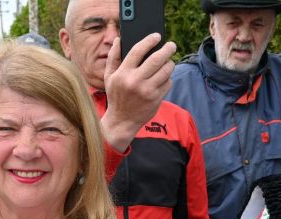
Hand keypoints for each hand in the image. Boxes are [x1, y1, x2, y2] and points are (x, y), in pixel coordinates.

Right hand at [100, 34, 176, 152]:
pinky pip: (168, 82)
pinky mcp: (156, 99)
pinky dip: (168, 78)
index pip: (138, 50)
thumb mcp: (109, 77)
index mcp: (123, 73)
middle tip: (171, 45)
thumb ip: (113, 57)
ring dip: (170, 63)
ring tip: (168, 61)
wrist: (121, 121)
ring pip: (166, 70)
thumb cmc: (116, 96)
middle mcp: (135, 81)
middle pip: (156, 59)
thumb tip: (118, 40)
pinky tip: (164, 77)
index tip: (157, 36)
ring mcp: (147, 91)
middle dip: (167, 49)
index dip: (149, 40)